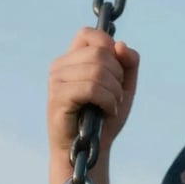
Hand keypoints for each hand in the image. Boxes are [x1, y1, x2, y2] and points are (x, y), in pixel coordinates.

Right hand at [48, 28, 139, 155]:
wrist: (89, 150)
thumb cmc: (104, 116)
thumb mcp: (124, 85)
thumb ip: (128, 62)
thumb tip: (120, 44)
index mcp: (72, 58)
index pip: (89, 33)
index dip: (109, 47)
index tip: (116, 70)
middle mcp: (60, 65)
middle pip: (100, 53)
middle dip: (118, 75)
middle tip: (116, 94)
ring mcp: (56, 80)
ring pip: (98, 70)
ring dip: (114, 91)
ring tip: (112, 104)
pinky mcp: (57, 98)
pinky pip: (91, 88)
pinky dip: (108, 100)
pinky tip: (107, 111)